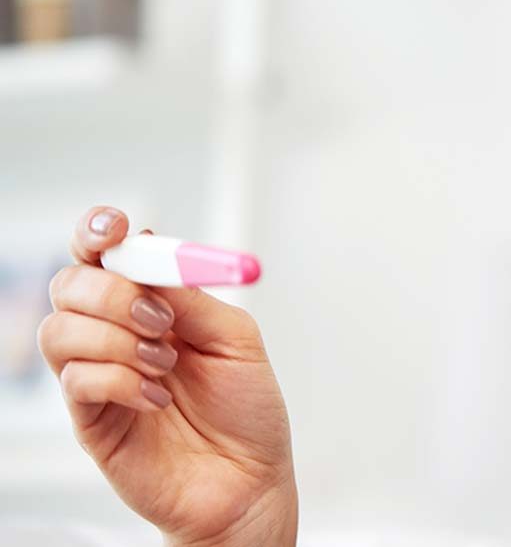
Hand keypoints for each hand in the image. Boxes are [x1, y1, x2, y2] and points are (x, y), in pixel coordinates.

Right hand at [37, 206, 297, 545]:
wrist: (250, 481)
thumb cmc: (247, 411)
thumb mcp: (237, 339)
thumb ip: (193, 297)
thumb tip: (151, 255)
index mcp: (153, 303)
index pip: (103, 254)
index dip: (98, 232)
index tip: (115, 230)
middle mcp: (117, 332)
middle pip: (70, 283)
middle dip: (112, 292)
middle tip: (162, 321)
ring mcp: (98, 374)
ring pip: (59, 329)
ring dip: (116, 339)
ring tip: (165, 365)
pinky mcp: (89, 417)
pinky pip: (75, 379)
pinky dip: (120, 380)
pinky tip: (157, 399)